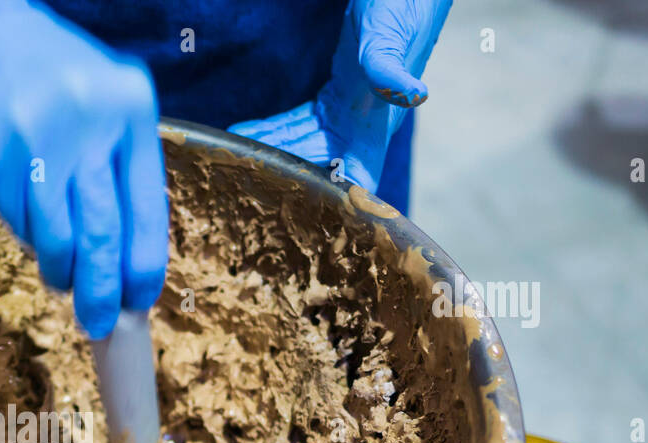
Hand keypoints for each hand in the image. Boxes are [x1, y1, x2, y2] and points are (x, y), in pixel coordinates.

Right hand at [0, 0, 168, 338]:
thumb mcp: (101, 103)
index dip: (143, 267)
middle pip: (103, 234)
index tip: (139, 303)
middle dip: (102, 291)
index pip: (146, 208)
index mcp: (131, 109)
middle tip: (98, 325)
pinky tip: (30, 230)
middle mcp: (90, 122)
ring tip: (60, 281)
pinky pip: (18, 222)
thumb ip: (117, 166)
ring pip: (58, 237)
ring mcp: (39, 139)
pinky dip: (27, 238)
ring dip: (60, 272)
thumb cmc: (45, 74)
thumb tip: (124, 259)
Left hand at [229, 0, 450, 193]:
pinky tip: (244, 131)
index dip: (335, 206)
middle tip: (242, 178)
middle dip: (283, 178)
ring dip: (269, 152)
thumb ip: (389, 70)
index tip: (298, 216)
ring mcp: (346, 114)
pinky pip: (298, 123)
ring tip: (232, 155)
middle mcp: (360, 128)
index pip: (358, 183)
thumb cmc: (402, 9)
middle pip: (316, 169)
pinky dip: (271, 129)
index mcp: (375, 127)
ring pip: (301, 147)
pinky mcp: (334, 98)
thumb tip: (415, 95)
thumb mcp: (387, 40)